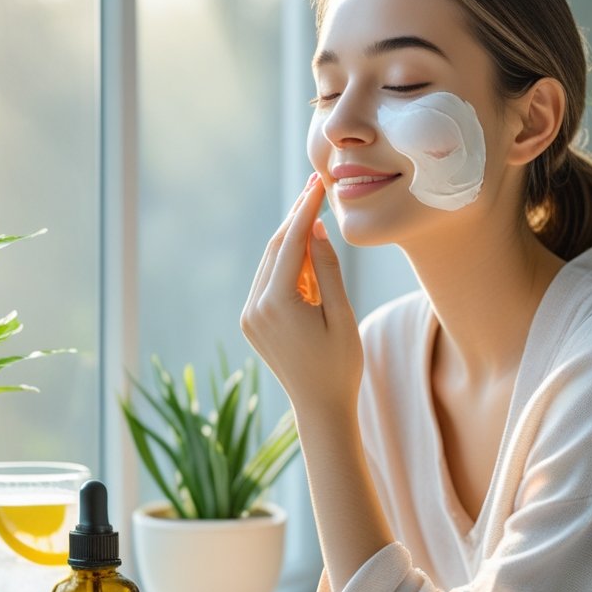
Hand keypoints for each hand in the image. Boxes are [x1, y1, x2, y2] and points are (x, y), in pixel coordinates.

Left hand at [241, 175, 363, 417]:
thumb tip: (316, 229)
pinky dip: (287, 265)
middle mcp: (255, 307)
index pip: (290, 243)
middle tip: (314, 187)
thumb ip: (327, 269)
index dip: (305, 210)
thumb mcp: (341, 314)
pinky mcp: (252, 322)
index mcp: (277, 304)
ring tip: (316, 218)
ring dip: (292, 240)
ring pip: (270, 263)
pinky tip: (308, 257)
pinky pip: (268, 282)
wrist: (320, 407)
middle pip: (275, 248)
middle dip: (295, 218)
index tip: (318, 184)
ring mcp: (250, 316)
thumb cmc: (340, 365)